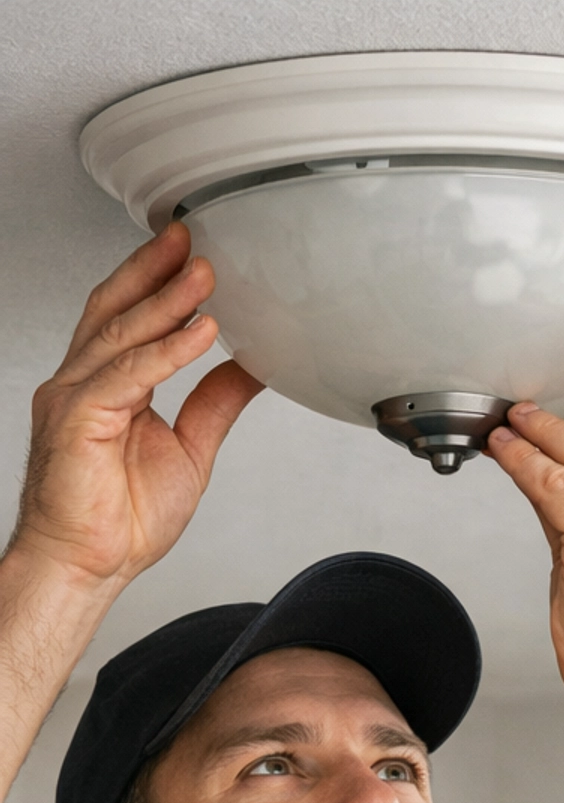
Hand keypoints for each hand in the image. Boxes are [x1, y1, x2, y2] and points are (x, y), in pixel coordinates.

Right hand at [10, 224, 261, 591]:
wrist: (87, 565)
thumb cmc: (119, 520)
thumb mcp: (189, 449)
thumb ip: (214, 404)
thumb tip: (248, 368)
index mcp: (105, 387)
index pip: (125, 317)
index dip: (154, 280)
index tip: (188, 251)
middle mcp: (82, 383)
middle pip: (115, 308)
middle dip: (153, 270)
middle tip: (190, 237)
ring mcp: (75, 396)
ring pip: (122, 333)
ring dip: (167, 301)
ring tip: (204, 275)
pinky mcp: (78, 418)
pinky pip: (129, 374)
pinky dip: (167, 351)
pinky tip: (199, 332)